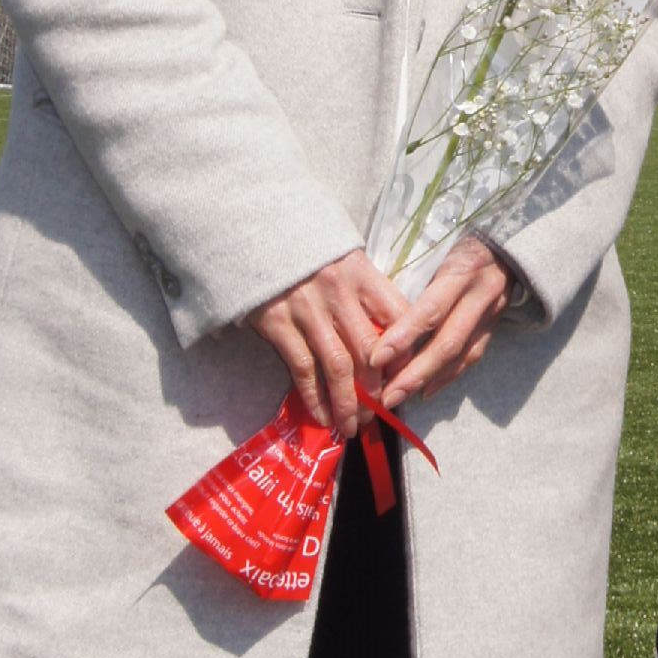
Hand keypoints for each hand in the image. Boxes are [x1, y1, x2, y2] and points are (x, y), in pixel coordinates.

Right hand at [249, 247, 411, 437]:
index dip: (407, 352)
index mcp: (361, 272)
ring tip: (353, 426)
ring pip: (339, 367)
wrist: (250, 232)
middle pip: (371, 350)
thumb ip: (364, 290)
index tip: (407, 376)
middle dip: (379, 389)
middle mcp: (338, 292)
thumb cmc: (303, 250)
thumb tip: (389, 334)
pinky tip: (322, 416)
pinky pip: (303, 369)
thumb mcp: (341, 256)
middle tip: (380, 413)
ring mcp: (307, 309)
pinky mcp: (277, 323)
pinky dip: (315, 398)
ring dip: (349, 404)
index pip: (398, 316)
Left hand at [370, 237, 512, 413]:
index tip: (375, 358)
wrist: (506, 246)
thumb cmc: (457, 244)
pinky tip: (425, 391)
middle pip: (447, 343)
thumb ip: (413, 280)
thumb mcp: (436, 250)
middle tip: (386, 396)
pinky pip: (471, 358)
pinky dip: (447, 377)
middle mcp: (479, 296)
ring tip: (398, 398)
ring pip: (460, 356)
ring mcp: (491, 315)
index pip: (430, 310)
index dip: (403, 337)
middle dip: (414, 373)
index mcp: (461, 272)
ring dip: (428, 381)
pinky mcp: (495, 327)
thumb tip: (376, 314)